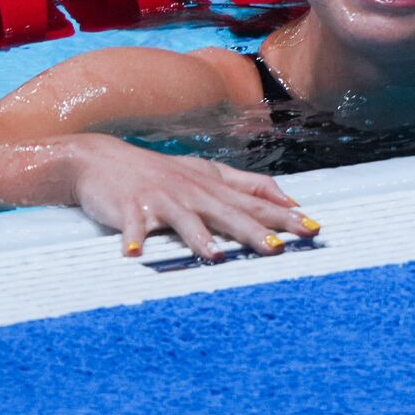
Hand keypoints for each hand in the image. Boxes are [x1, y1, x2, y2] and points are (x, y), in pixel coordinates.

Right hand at [68, 134, 317, 258]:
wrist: (101, 159)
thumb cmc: (160, 172)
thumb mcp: (206, 173)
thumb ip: (248, 185)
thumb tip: (290, 199)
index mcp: (212, 187)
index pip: (256, 202)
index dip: (284, 215)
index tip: (313, 228)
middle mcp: (192, 193)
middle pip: (228, 213)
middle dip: (254, 231)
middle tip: (276, 248)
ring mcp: (160, 199)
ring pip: (184, 220)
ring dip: (199, 237)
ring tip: (215, 255)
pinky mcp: (128, 207)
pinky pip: (131, 225)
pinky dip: (132, 238)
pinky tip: (133, 253)